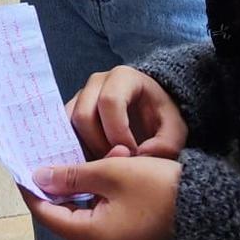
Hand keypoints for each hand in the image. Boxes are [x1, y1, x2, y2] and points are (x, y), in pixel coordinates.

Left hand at [24, 155, 179, 239]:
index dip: (33, 191)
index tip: (23, 169)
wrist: (220, 218)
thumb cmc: (162, 192)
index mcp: (95, 238)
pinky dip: (106, 206)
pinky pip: (113, 228)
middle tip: (59, 158)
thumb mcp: (114, 173)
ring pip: (93, 221)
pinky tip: (113, 181)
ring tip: (92, 163)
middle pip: (71, 219)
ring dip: (89, 194)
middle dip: (65, 188)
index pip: (48, 216)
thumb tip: (38, 177)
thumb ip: (73, 175)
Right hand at [68, 67, 187, 159]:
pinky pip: (64, 130)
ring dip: (86, 148)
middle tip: (119, 162)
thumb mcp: (175, 130)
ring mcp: (81, 94)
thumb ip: (166, 144)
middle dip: (100, 145)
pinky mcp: (72, 110)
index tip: (133, 153)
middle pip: (84, 115)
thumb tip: (140, 155)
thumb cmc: (162, 118)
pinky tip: (94, 161)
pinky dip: (75, 148)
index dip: (118, 133)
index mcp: (124, 77)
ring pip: (71, 124)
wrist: (153, 112)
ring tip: (108, 162)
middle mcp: (97, 81)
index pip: (110, 102)